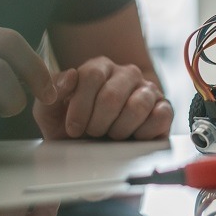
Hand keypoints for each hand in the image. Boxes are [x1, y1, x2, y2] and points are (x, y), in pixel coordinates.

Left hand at [32, 57, 172, 139]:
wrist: (97, 147)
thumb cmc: (75, 126)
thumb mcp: (51, 112)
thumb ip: (51, 91)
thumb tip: (70, 76)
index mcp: (99, 68)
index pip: (91, 76)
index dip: (80, 106)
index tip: (73, 128)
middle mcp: (126, 74)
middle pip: (112, 94)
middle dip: (98, 122)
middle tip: (93, 133)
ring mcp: (147, 90)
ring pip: (138, 105)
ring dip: (120, 129)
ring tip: (112, 136)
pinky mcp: (164, 109)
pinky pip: (160, 116)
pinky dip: (144, 132)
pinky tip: (133, 137)